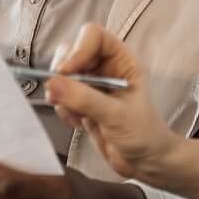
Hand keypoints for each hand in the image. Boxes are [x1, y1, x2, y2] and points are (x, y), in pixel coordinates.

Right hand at [43, 24, 178, 181]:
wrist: (145, 163)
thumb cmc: (144, 135)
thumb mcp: (116, 116)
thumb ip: (85, 99)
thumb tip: (53, 84)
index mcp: (122, 60)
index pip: (93, 35)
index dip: (78, 49)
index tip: (67, 72)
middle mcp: (106, 67)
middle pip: (71, 50)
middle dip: (63, 74)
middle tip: (62, 96)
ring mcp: (92, 84)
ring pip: (62, 73)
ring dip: (60, 93)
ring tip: (75, 114)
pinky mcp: (81, 102)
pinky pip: (60, 94)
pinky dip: (62, 107)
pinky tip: (77, 122)